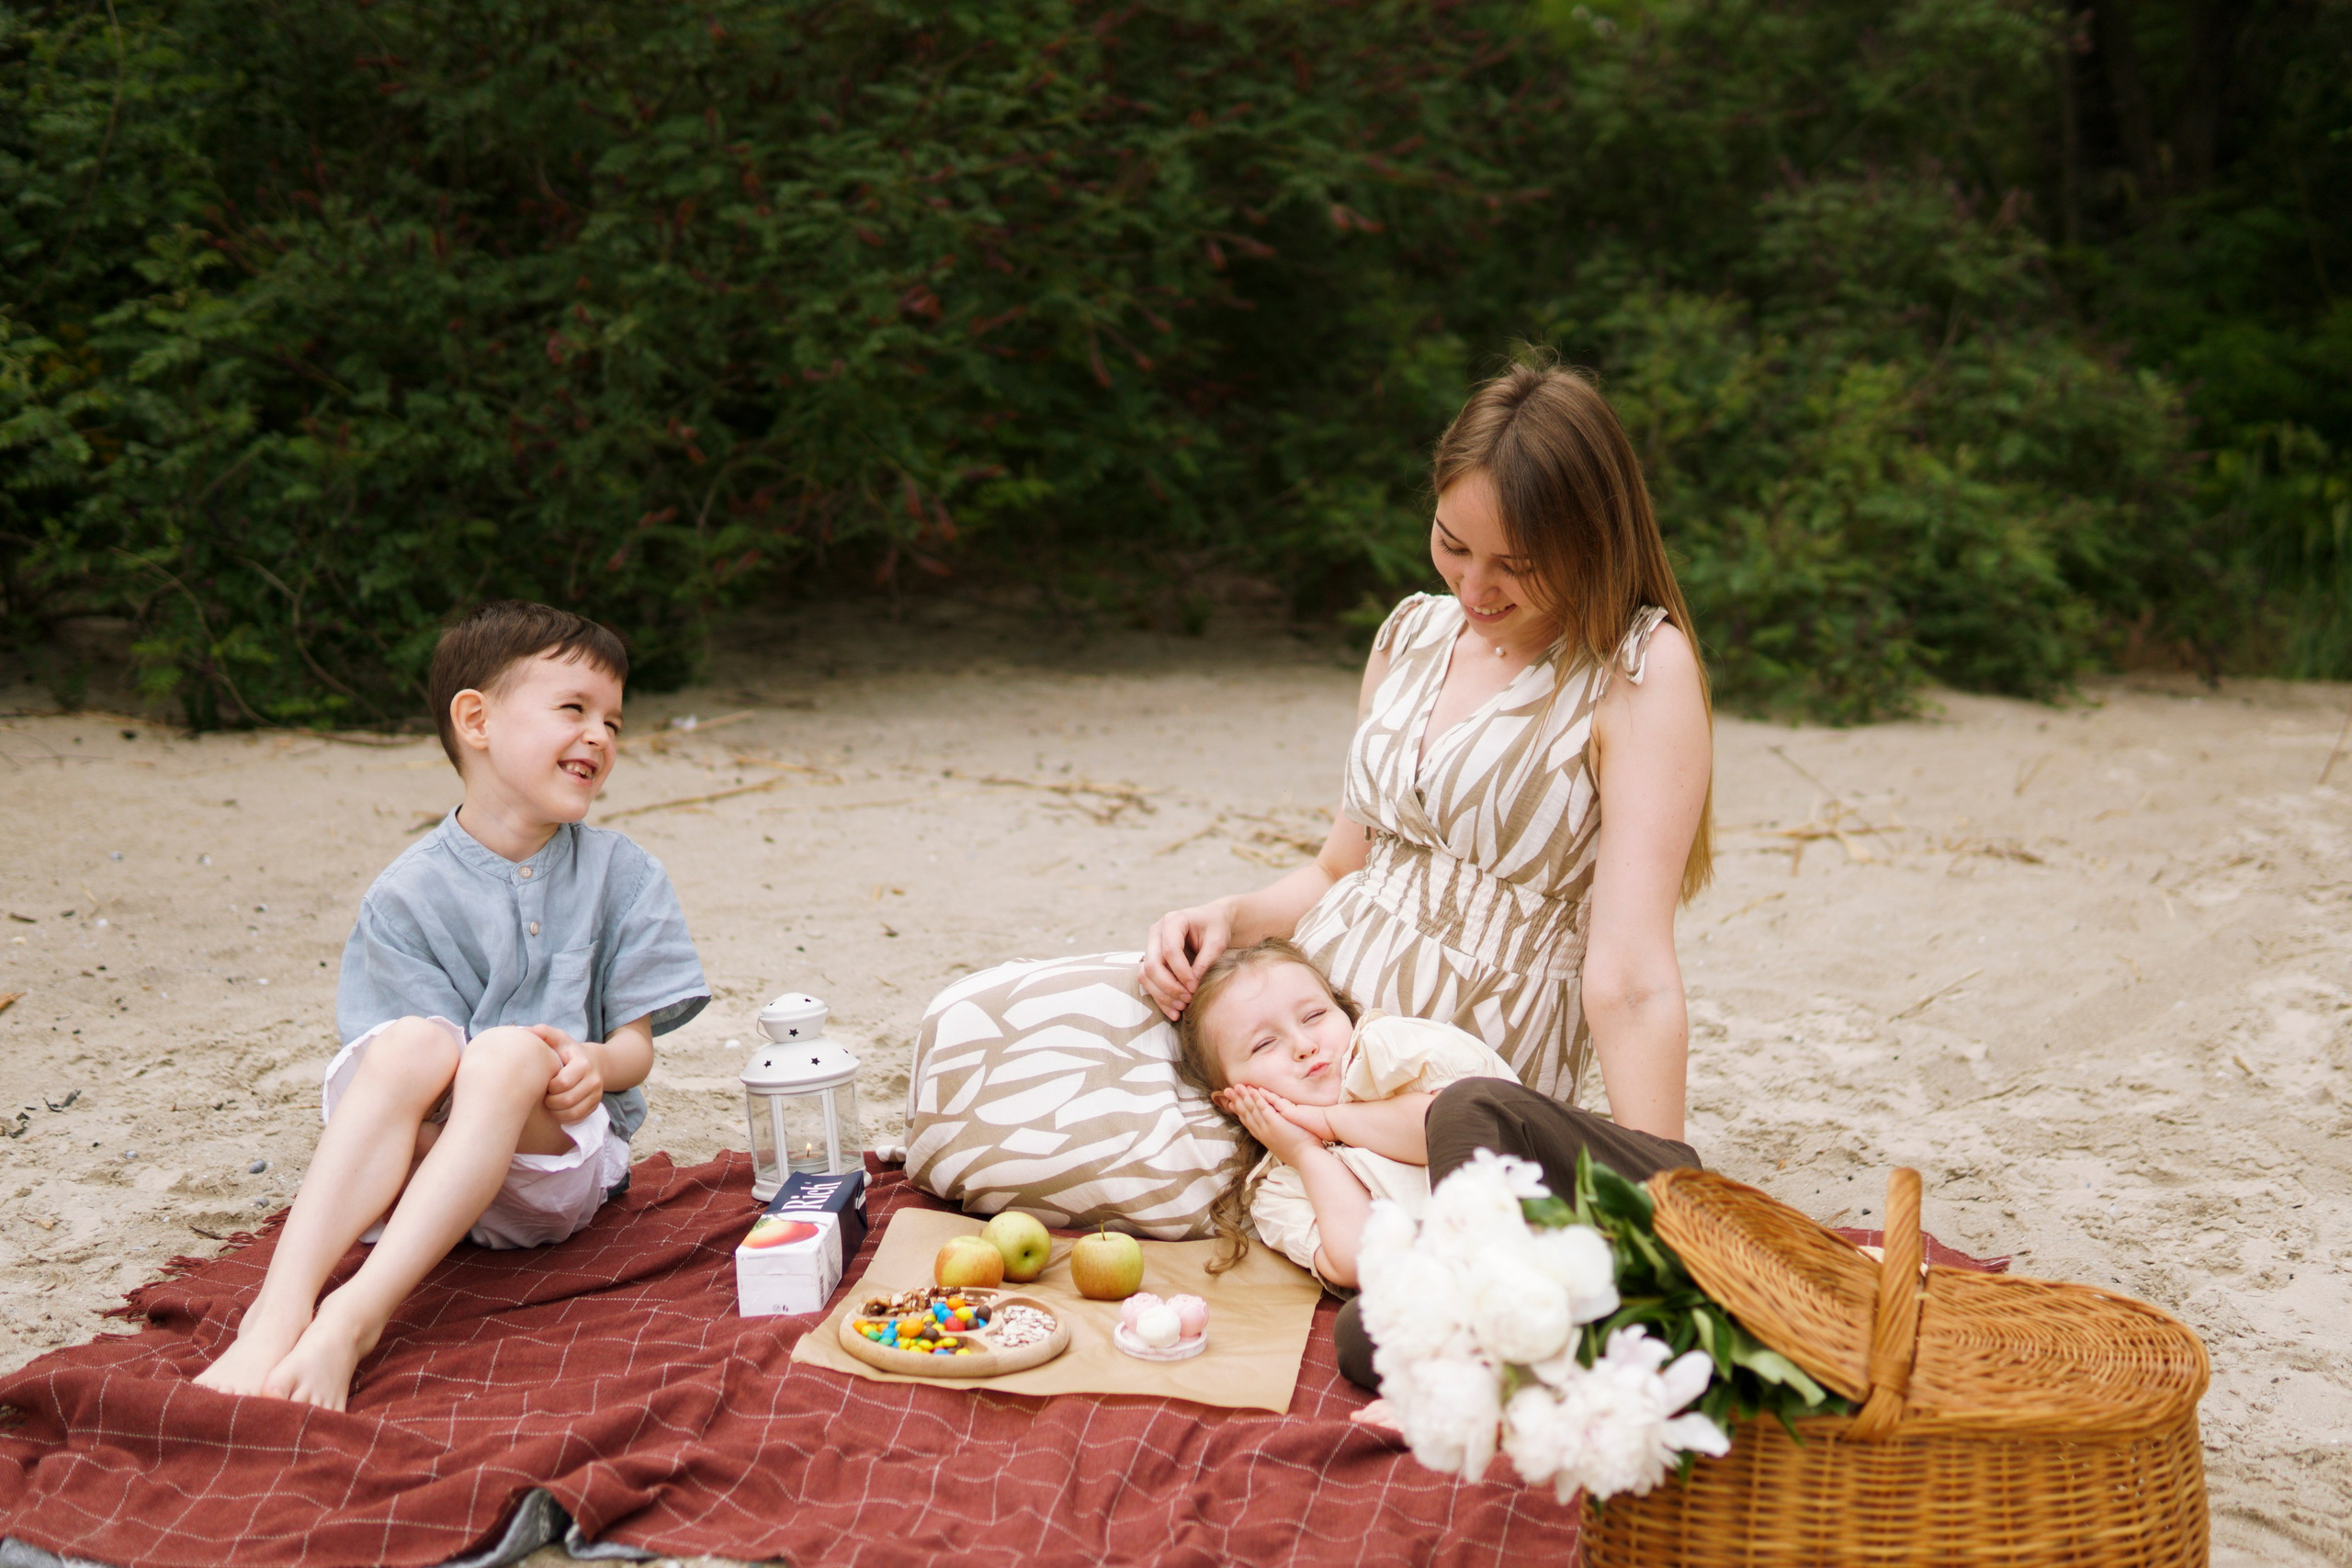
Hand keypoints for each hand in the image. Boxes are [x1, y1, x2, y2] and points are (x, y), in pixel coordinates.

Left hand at [536, 1029, 605, 1124]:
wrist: (594, 1063)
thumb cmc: (568, 1051)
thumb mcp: (558, 1038)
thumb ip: (543, 1032)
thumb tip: (524, 1031)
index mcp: (583, 1063)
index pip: (563, 1083)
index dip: (549, 1087)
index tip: (545, 1082)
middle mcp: (594, 1080)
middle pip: (567, 1100)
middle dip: (550, 1101)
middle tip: (544, 1096)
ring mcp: (596, 1094)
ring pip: (572, 1112)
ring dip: (556, 1112)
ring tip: (549, 1103)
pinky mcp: (595, 1105)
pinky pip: (578, 1118)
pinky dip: (564, 1117)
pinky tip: (558, 1109)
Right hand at [1141, 900, 1234, 1019]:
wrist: (1211, 922)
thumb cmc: (1215, 928)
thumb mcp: (1217, 941)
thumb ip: (1205, 961)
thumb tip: (1192, 986)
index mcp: (1173, 921)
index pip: (1170, 950)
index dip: (1181, 972)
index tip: (1195, 987)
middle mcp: (1156, 933)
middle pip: (1153, 964)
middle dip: (1169, 986)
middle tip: (1188, 1000)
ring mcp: (1151, 946)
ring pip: (1146, 975)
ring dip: (1162, 995)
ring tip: (1181, 1008)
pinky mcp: (1151, 960)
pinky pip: (1149, 981)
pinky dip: (1160, 998)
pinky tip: (1173, 1012)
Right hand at [1214, 1084, 1321, 1163]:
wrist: (1307, 1158)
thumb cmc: (1300, 1152)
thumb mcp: (1282, 1144)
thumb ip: (1275, 1135)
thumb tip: (1274, 1131)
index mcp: (1263, 1136)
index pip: (1247, 1121)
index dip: (1238, 1111)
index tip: (1230, 1103)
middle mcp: (1262, 1132)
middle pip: (1246, 1114)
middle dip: (1236, 1101)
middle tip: (1227, 1091)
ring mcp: (1268, 1128)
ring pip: (1252, 1109)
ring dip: (1244, 1097)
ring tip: (1237, 1086)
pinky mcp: (1275, 1123)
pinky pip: (1264, 1108)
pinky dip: (1257, 1098)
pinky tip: (1252, 1090)